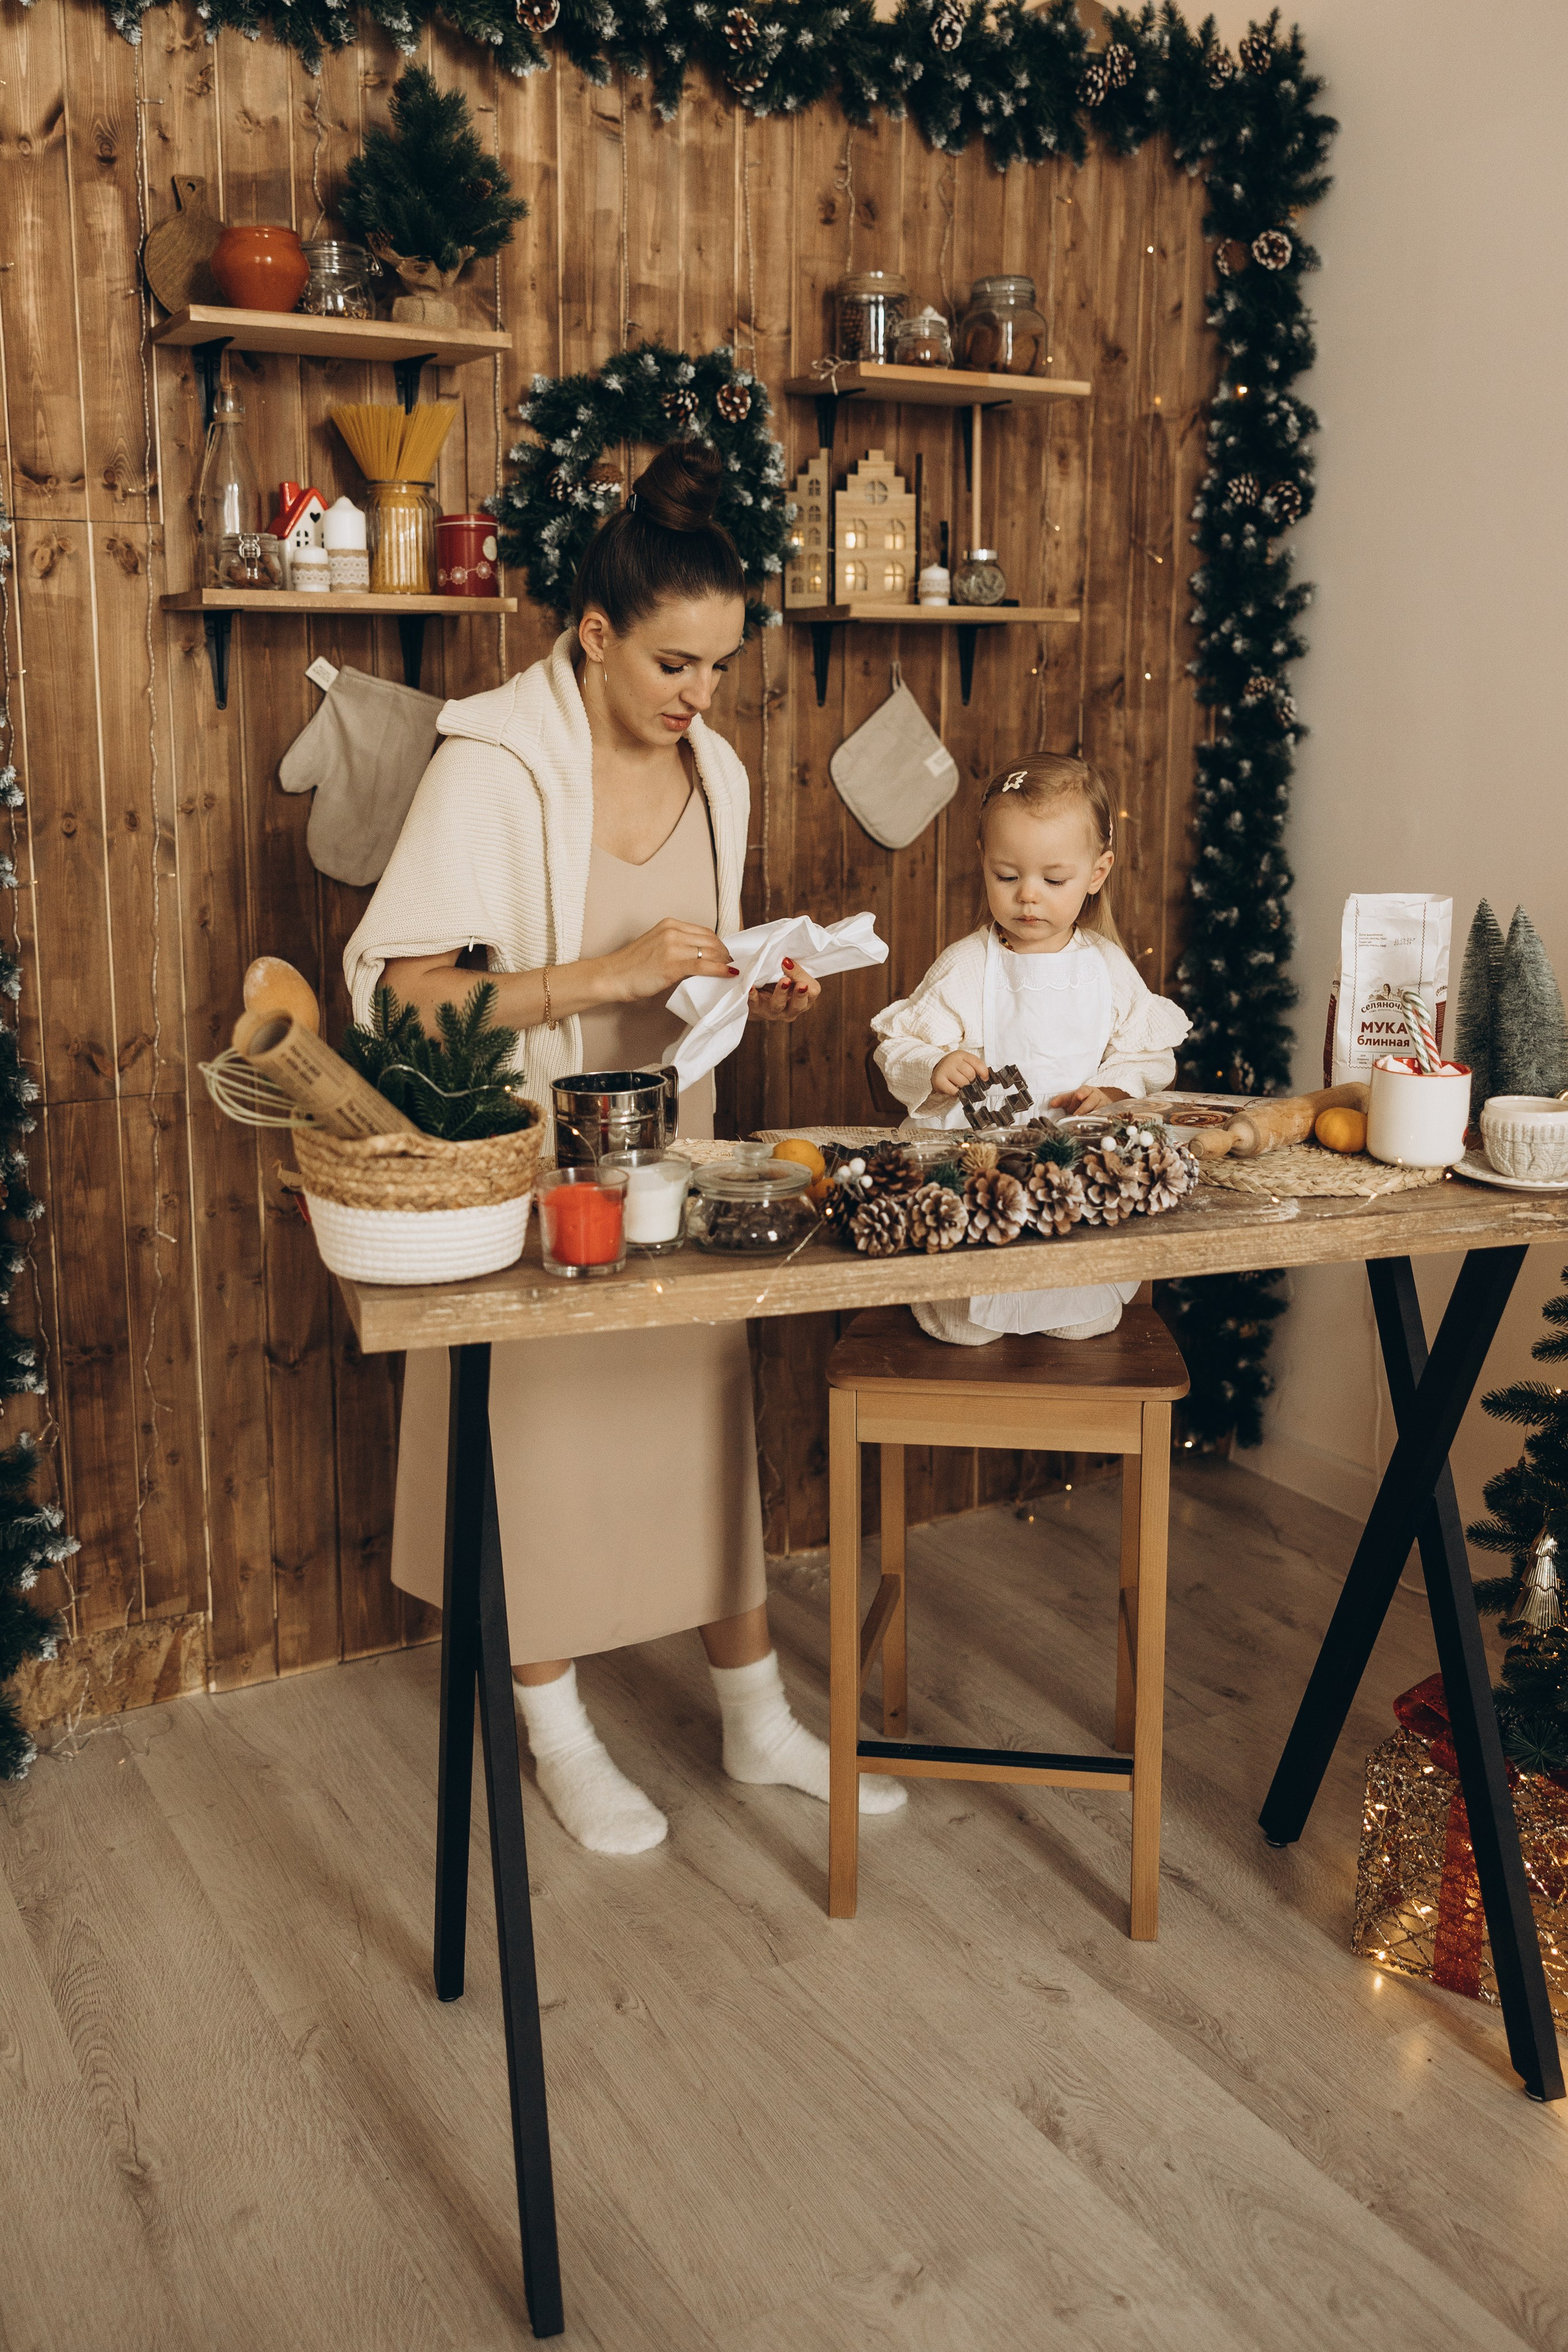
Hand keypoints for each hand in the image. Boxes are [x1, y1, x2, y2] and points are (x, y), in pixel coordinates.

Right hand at [600, 918, 737, 1002]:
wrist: (612, 976)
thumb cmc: (631, 966)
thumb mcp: (656, 945)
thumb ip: (676, 945)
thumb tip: (699, 956)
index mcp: (669, 924)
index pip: (704, 931)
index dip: (719, 944)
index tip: (725, 954)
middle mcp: (673, 931)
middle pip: (710, 940)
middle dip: (725, 953)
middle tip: (731, 964)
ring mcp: (673, 947)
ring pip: (710, 952)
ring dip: (725, 962)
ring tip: (730, 970)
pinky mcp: (673, 964)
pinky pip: (704, 966)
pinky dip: (720, 970)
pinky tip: (729, 973)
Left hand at [748, 958, 819, 1024]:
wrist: (756, 1002)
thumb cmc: (777, 986)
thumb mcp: (790, 979)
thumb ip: (793, 972)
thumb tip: (788, 960)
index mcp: (804, 1001)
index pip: (812, 991)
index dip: (805, 978)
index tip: (792, 964)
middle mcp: (791, 1010)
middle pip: (799, 1004)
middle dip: (800, 994)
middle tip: (801, 984)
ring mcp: (774, 1012)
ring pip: (778, 1005)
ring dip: (781, 992)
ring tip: (783, 981)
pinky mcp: (757, 1009)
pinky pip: (754, 1002)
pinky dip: (753, 994)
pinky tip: (751, 987)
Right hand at [931, 1050, 988, 1094]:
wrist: (937, 1070)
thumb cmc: (955, 1068)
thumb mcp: (966, 1063)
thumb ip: (977, 1068)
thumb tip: (985, 1078)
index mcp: (961, 1054)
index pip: (977, 1063)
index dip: (984, 1073)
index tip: (985, 1078)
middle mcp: (952, 1060)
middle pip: (970, 1074)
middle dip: (973, 1081)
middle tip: (969, 1082)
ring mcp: (945, 1070)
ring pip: (963, 1083)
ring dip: (965, 1088)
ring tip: (961, 1085)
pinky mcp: (939, 1081)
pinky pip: (954, 1091)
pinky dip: (957, 1093)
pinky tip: (955, 1089)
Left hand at [1049, 1084, 1130, 1114]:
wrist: (1098, 1103)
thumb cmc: (1082, 1100)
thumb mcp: (1071, 1099)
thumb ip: (1061, 1100)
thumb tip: (1052, 1104)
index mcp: (1087, 1090)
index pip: (1085, 1090)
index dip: (1082, 1093)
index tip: (1078, 1096)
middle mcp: (1096, 1096)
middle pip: (1092, 1101)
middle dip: (1084, 1108)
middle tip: (1077, 1115)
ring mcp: (1103, 1104)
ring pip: (1099, 1109)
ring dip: (1092, 1116)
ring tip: (1085, 1122)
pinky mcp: (1108, 1113)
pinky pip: (1105, 1117)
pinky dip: (1100, 1122)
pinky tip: (1095, 1126)